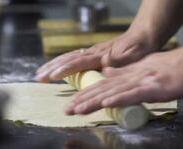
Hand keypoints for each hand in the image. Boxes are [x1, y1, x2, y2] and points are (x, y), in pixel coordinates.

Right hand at [35, 30, 155, 81]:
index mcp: (101, 55)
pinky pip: (74, 58)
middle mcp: (94, 53)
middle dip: (52, 68)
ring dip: (53, 65)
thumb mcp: (131, 58)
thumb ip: (117, 63)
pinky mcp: (95, 54)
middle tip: (38, 77)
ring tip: (40, 73)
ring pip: (69, 58)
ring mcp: (93, 53)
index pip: (78, 62)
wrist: (144, 37)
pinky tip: (57, 68)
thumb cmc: (140, 49)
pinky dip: (63, 63)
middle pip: (68, 59)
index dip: (65, 69)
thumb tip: (104, 68)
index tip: (52, 76)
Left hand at [64, 47, 182, 114]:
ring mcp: (143, 80)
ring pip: (113, 92)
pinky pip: (134, 94)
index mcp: (131, 74)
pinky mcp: (155, 86)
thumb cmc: (177, 67)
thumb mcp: (147, 68)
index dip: (86, 94)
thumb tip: (109, 73)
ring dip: (93, 101)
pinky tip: (105, 104)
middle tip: (66, 110)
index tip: (73, 103)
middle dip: (83, 100)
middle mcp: (133, 76)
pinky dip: (119, 99)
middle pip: (103, 89)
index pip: (104, 85)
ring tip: (77, 109)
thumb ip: (128, 72)